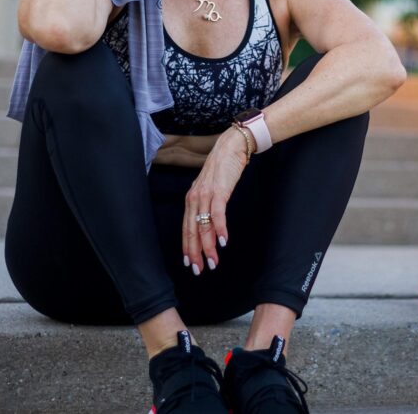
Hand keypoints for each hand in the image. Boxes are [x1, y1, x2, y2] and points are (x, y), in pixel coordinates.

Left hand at [182, 127, 249, 274]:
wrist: (231, 147)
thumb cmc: (223, 168)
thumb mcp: (211, 189)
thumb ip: (208, 206)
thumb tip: (210, 227)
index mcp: (191, 199)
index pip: (186, 228)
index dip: (188, 247)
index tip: (191, 263)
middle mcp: (195, 198)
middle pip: (192, 231)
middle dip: (195, 253)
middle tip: (200, 269)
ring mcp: (206, 194)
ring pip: (204, 226)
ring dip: (208, 246)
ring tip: (213, 261)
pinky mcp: (219, 191)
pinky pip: (217, 214)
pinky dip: (219, 229)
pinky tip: (223, 241)